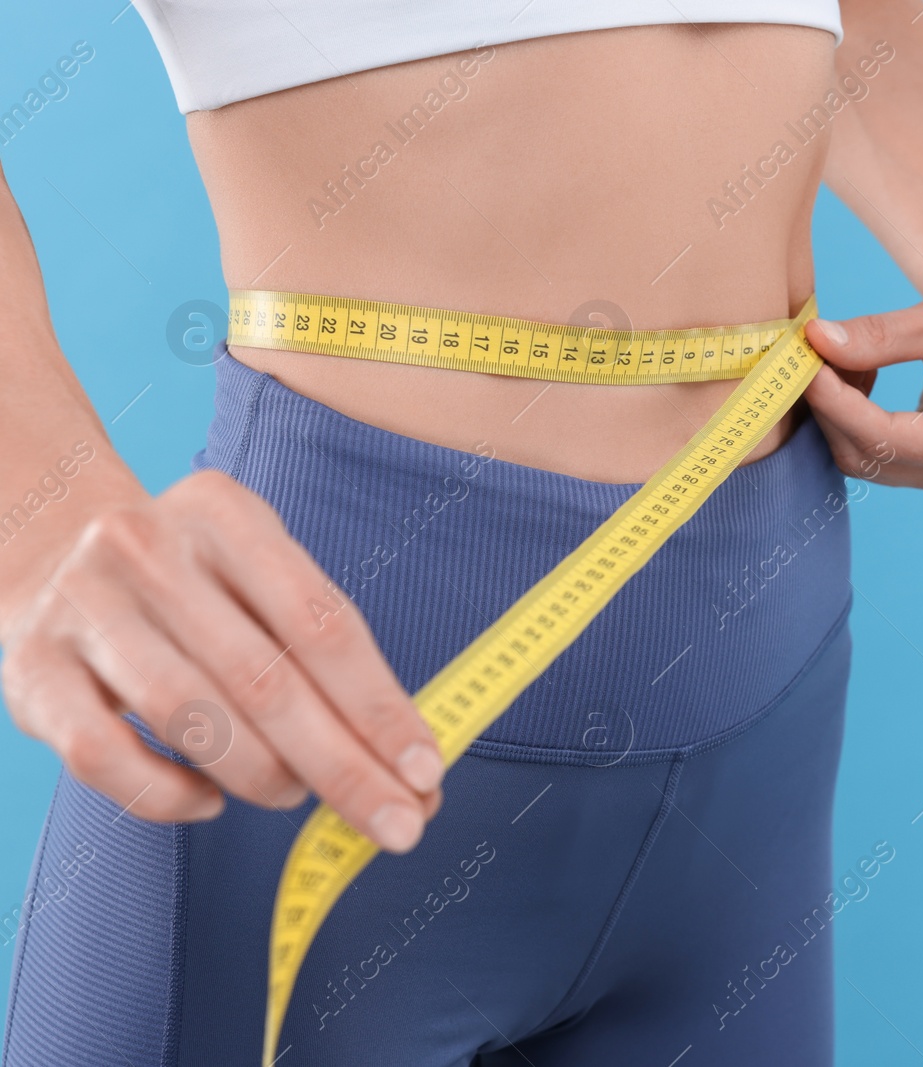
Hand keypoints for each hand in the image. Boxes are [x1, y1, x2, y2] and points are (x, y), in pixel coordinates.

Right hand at [0, 469, 442, 852]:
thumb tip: (409, 760)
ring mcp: (82, 610)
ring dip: (263, 776)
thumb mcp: (259, 572)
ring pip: (191, 719)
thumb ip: (328, 653)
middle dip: (343, 766)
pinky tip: (212, 799)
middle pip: (265, 681)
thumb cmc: (192, 579)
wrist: (47, 549)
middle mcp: (148, 551)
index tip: (426, 769)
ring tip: (296, 792)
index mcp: (226, 516)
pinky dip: (171, 795)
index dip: (379, 706)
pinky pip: (106, 758)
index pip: (323, 623)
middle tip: (397, 823)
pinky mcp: (32, 673)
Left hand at [802, 257, 922, 495]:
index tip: (805, 364)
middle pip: (872, 457)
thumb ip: (879, 336)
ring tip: (843, 357)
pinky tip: (862, 374)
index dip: (836, 403)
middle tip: (812, 353)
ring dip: (842, 413)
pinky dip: (858, 417)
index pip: (886, 438)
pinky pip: (881, 454)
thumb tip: (816, 341)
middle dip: (832, 408)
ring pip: (870, 460)